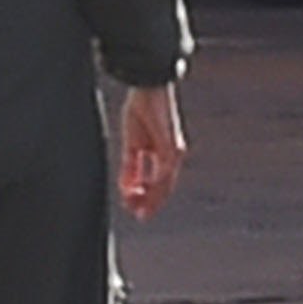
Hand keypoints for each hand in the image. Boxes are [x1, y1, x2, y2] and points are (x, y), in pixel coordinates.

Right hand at [118, 84, 186, 218]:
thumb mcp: (133, 143)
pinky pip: (163, 175)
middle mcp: (173, 155)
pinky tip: (141, 195)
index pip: (158, 182)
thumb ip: (131, 166)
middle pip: (164, 188)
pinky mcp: (171, 148)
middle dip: (150, 204)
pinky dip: (152, 187)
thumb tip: (128, 187)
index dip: (147, 197)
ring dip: (151, 201)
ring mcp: (174, 153)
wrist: (148, 87)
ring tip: (139, 212)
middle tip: (138, 216)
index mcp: (165, 153)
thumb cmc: (141, 108)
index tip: (134, 208)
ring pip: (165, 185)